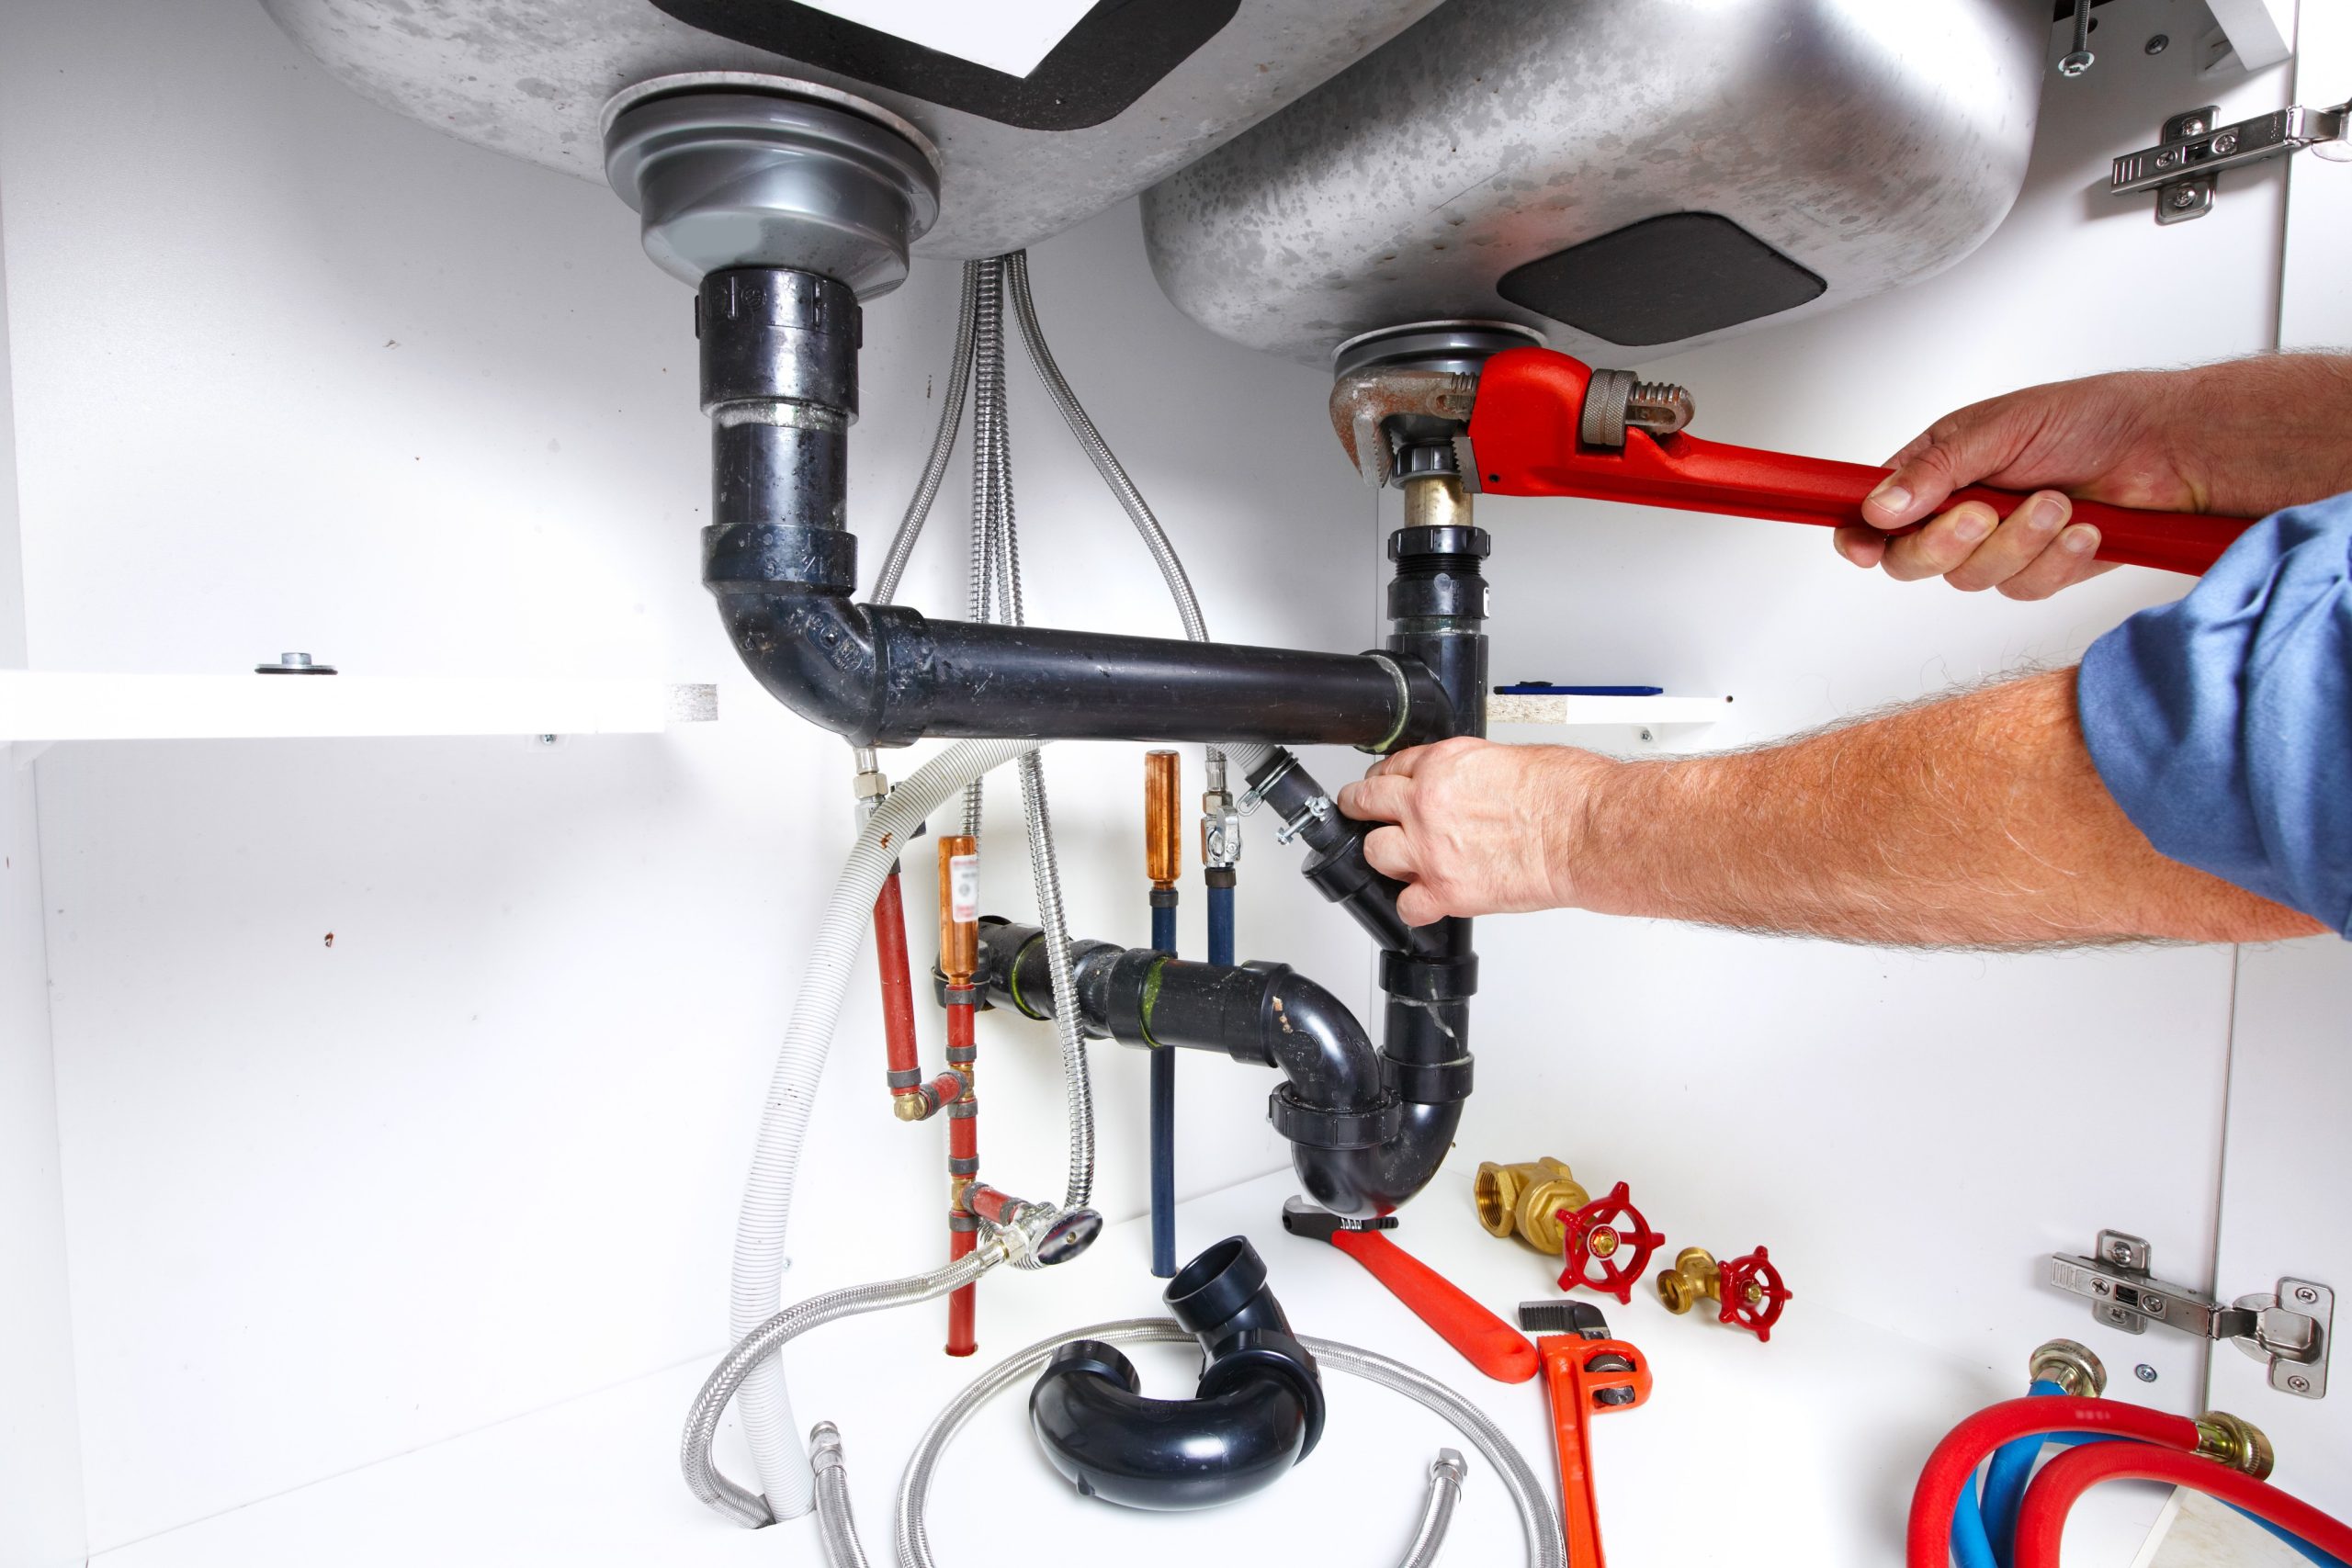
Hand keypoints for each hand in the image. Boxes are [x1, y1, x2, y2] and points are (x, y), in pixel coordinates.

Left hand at [1335, 738, 1595, 924]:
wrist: (1584, 831)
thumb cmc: (1565, 793)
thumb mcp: (1507, 758)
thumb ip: (1471, 773)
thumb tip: (1466, 785)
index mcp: (1443, 765)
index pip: (1392, 767)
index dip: (1385, 780)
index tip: (1384, 788)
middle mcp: (1427, 804)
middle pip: (1366, 803)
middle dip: (1362, 809)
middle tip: (1363, 816)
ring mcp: (1431, 849)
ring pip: (1375, 853)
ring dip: (1387, 858)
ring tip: (1401, 861)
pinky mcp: (1447, 891)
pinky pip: (1407, 906)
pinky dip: (1415, 907)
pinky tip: (1425, 900)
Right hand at [1834, 370, 2213, 596]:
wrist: (2171, 449)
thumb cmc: (2094, 419)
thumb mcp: (2003, 427)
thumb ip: (1936, 470)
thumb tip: (1880, 504)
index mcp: (1939, 468)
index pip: (1875, 512)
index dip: (1861, 534)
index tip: (1863, 547)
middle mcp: (1961, 511)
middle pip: (1912, 559)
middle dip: (1947, 542)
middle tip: (1981, 513)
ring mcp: (2000, 544)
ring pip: (1971, 578)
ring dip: (2019, 542)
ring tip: (2058, 502)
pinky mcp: (2040, 571)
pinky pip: (2023, 589)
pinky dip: (2056, 560)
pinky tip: (2084, 529)